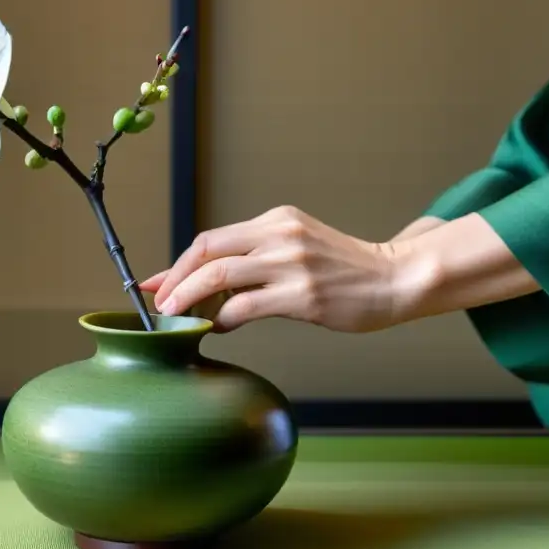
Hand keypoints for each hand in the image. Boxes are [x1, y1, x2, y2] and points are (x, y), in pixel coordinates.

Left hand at [140, 206, 402, 332]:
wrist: (395, 279)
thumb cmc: (344, 270)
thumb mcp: (297, 247)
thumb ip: (256, 259)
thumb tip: (205, 286)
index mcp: (276, 220)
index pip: (211, 239)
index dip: (177, 263)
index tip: (154, 283)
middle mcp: (280, 235)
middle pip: (207, 252)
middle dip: (174, 280)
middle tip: (159, 304)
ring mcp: (292, 263)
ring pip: (219, 276)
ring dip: (188, 298)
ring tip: (175, 317)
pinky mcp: (303, 294)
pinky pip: (246, 306)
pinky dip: (223, 318)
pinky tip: (218, 327)